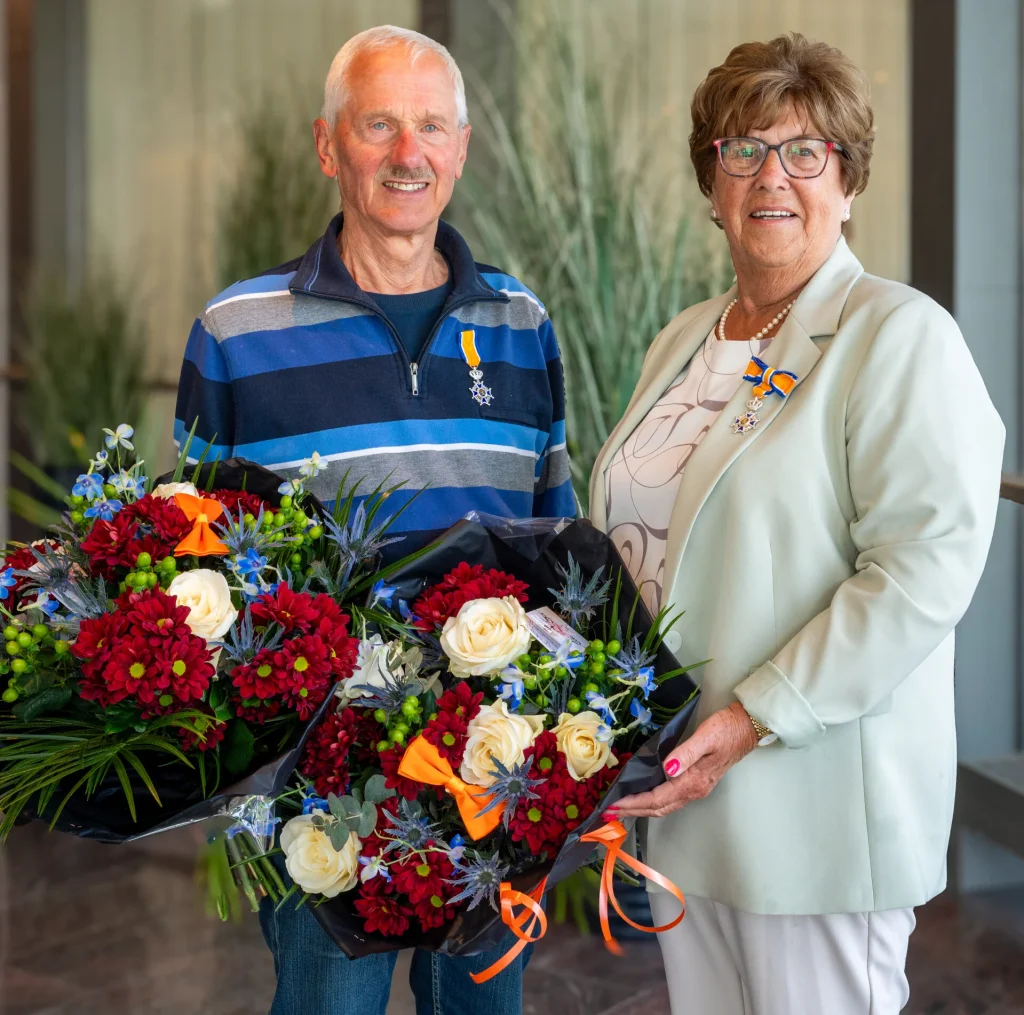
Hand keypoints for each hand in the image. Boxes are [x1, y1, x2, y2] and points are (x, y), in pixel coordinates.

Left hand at [608, 702, 758, 818]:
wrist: (747, 727)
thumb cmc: (726, 729)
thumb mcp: (705, 736)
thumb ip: (685, 753)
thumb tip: (668, 769)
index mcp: (694, 781)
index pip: (657, 798)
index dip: (635, 803)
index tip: (615, 805)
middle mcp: (695, 790)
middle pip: (659, 808)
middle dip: (634, 811)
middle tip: (610, 812)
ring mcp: (698, 788)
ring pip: (665, 806)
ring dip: (643, 809)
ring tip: (623, 808)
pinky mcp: (698, 783)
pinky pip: (672, 799)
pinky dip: (655, 802)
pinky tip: (646, 798)